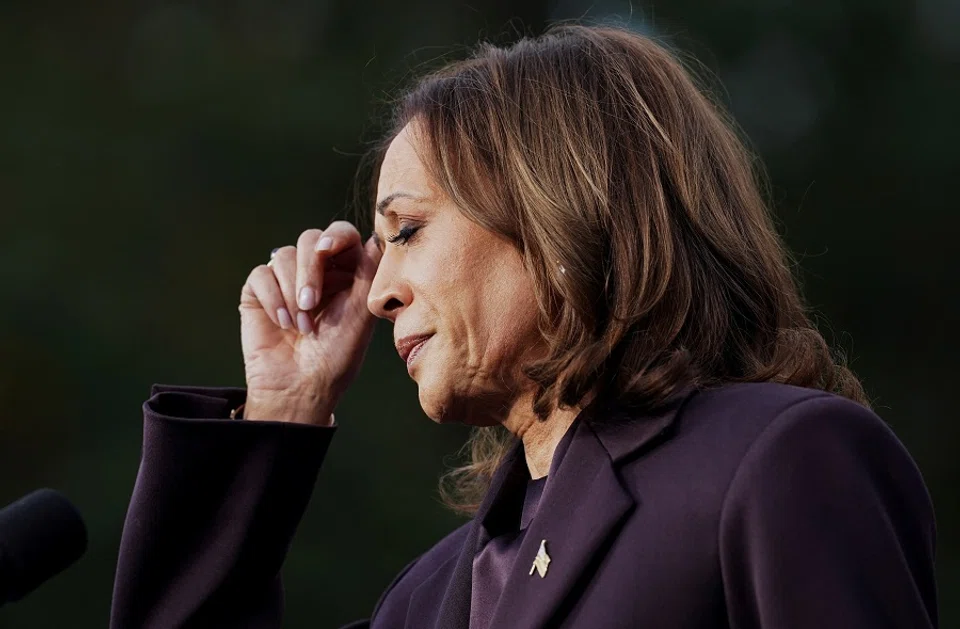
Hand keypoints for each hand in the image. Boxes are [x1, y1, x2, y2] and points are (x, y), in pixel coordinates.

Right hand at [238, 222, 381, 423]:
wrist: (300, 386)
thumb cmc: (336, 356)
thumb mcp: (359, 314)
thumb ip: (368, 273)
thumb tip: (376, 237)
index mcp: (347, 272)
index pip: (341, 235)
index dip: (335, 237)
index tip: (327, 251)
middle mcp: (317, 271)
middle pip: (310, 240)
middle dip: (309, 270)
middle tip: (310, 304)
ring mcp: (286, 280)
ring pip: (283, 255)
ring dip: (291, 292)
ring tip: (301, 326)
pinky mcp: (259, 291)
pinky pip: (261, 274)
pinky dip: (272, 298)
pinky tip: (282, 323)